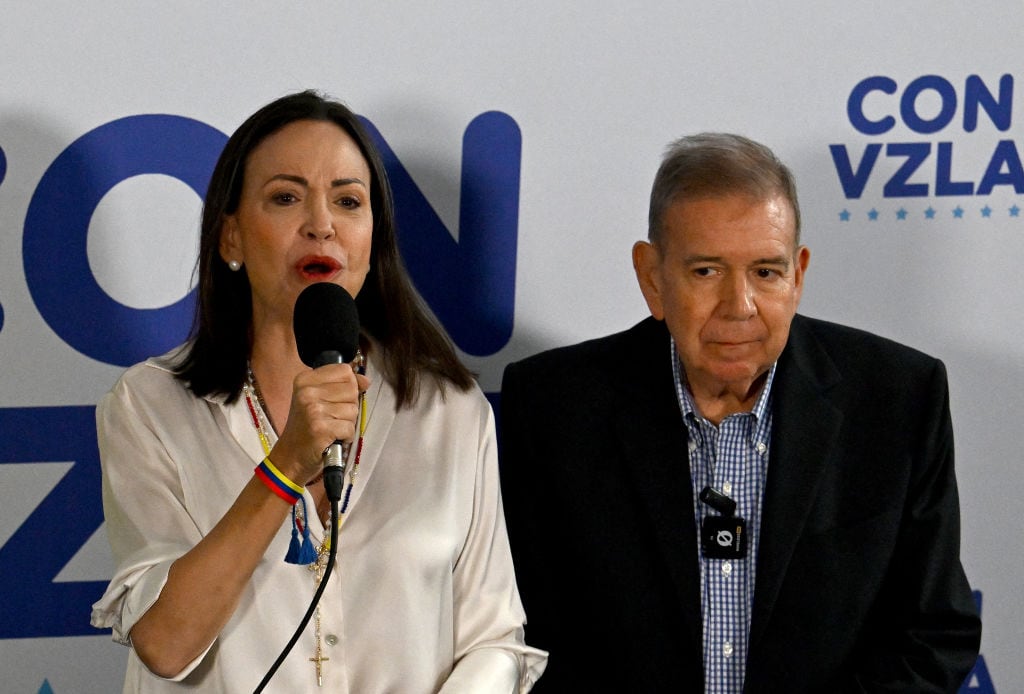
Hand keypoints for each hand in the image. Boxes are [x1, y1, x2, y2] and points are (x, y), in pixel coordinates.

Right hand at [270, 363, 370, 484]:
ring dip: (347, 422)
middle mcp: (307, 391)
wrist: (290, 457)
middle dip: (349, 406)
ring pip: (353, 409)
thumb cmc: (306, 427)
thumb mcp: (319, 399)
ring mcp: (313, 409)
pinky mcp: (320, 428)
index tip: (336, 399)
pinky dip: (346, 436)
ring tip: (331, 428)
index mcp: (305, 379)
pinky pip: (350, 427)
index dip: (349, 386)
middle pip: (351, 389)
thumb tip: (365, 380)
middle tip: (332, 417)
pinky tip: (333, 438)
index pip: (345, 371)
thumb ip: (342, 386)